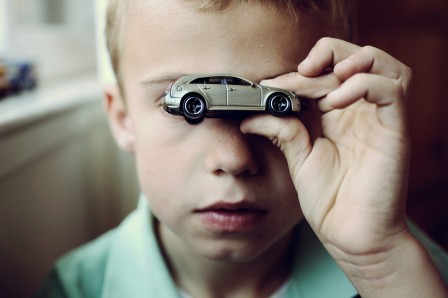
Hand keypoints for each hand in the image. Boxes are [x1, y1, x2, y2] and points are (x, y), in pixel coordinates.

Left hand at [242, 38, 445, 295]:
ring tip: (326, 77)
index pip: (325, 73)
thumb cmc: (328, 198)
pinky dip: (363, 84)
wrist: (349, 233)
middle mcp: (358, 111)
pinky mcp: (393, 130)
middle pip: (352, 58)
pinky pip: (391, 90)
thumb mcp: (297, 156)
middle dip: (324, 56)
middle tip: (299, 73)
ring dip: (352, 59)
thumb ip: (281, 129)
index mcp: (336, 114)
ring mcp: (377, 119)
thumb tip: (248, 115)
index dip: (298, 71)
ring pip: (380, 64)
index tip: (269, 85)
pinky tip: (335, 101)